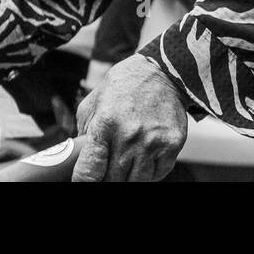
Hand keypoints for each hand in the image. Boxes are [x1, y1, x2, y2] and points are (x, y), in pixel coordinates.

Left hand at [72, 54, 187, 181]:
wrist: (162, 72)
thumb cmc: (124, 86)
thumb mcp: (94, 101)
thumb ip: (84, 132)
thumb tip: (81, 160)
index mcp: (105, 124)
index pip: (89, 171)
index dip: (83, 181)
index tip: (84, 181)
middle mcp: (130, 136)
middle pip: (113, 180)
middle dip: (106, 179)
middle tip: (106, 170)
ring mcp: (153, 142)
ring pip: (136, 182)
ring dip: (128, 177)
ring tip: (126, 163)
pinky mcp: (172, 145)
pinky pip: (157, 175)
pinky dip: (149, 173)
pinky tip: (144, 159)